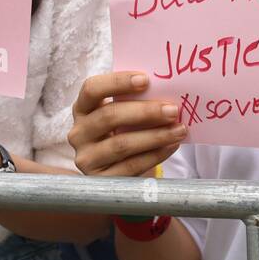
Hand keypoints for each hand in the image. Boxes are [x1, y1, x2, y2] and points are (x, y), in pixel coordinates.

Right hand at [68, 73, 185, 177]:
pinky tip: (172, 146)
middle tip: (172, 110)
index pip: (92, 89)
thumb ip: (135, 102)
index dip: (117, 82)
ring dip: (155, 136)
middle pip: (109, 116)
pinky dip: (155, 155)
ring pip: (122, 144)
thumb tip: (166, 90)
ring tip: (179, 130)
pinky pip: (131, 166)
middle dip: (145, 112)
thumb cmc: (123, 133)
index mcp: (82, 108)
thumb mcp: (122, 116)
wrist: (118, 171)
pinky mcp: (100, 180)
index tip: (146, 79)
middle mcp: (78, 133)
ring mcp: (86, 158)